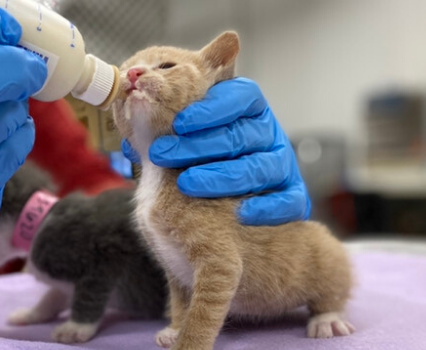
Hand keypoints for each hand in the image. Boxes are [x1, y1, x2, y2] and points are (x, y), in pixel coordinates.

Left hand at [122, 78, 309, 225]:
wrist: (234, 198)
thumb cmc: (202, 156)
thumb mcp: (185, 133)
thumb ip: (166, 121)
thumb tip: (132, 103)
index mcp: (249, 108)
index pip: (240, 96)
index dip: (211, 108)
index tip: (179, 122)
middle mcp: (268, 132)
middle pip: (240, 134)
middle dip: (198, 145)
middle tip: (163, 154)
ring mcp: (282, 163)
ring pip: (259, 167)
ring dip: (223, 176)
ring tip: (186, 184)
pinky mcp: (293, 194)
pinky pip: (287, 201)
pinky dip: (267, 207)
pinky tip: (239, 213)